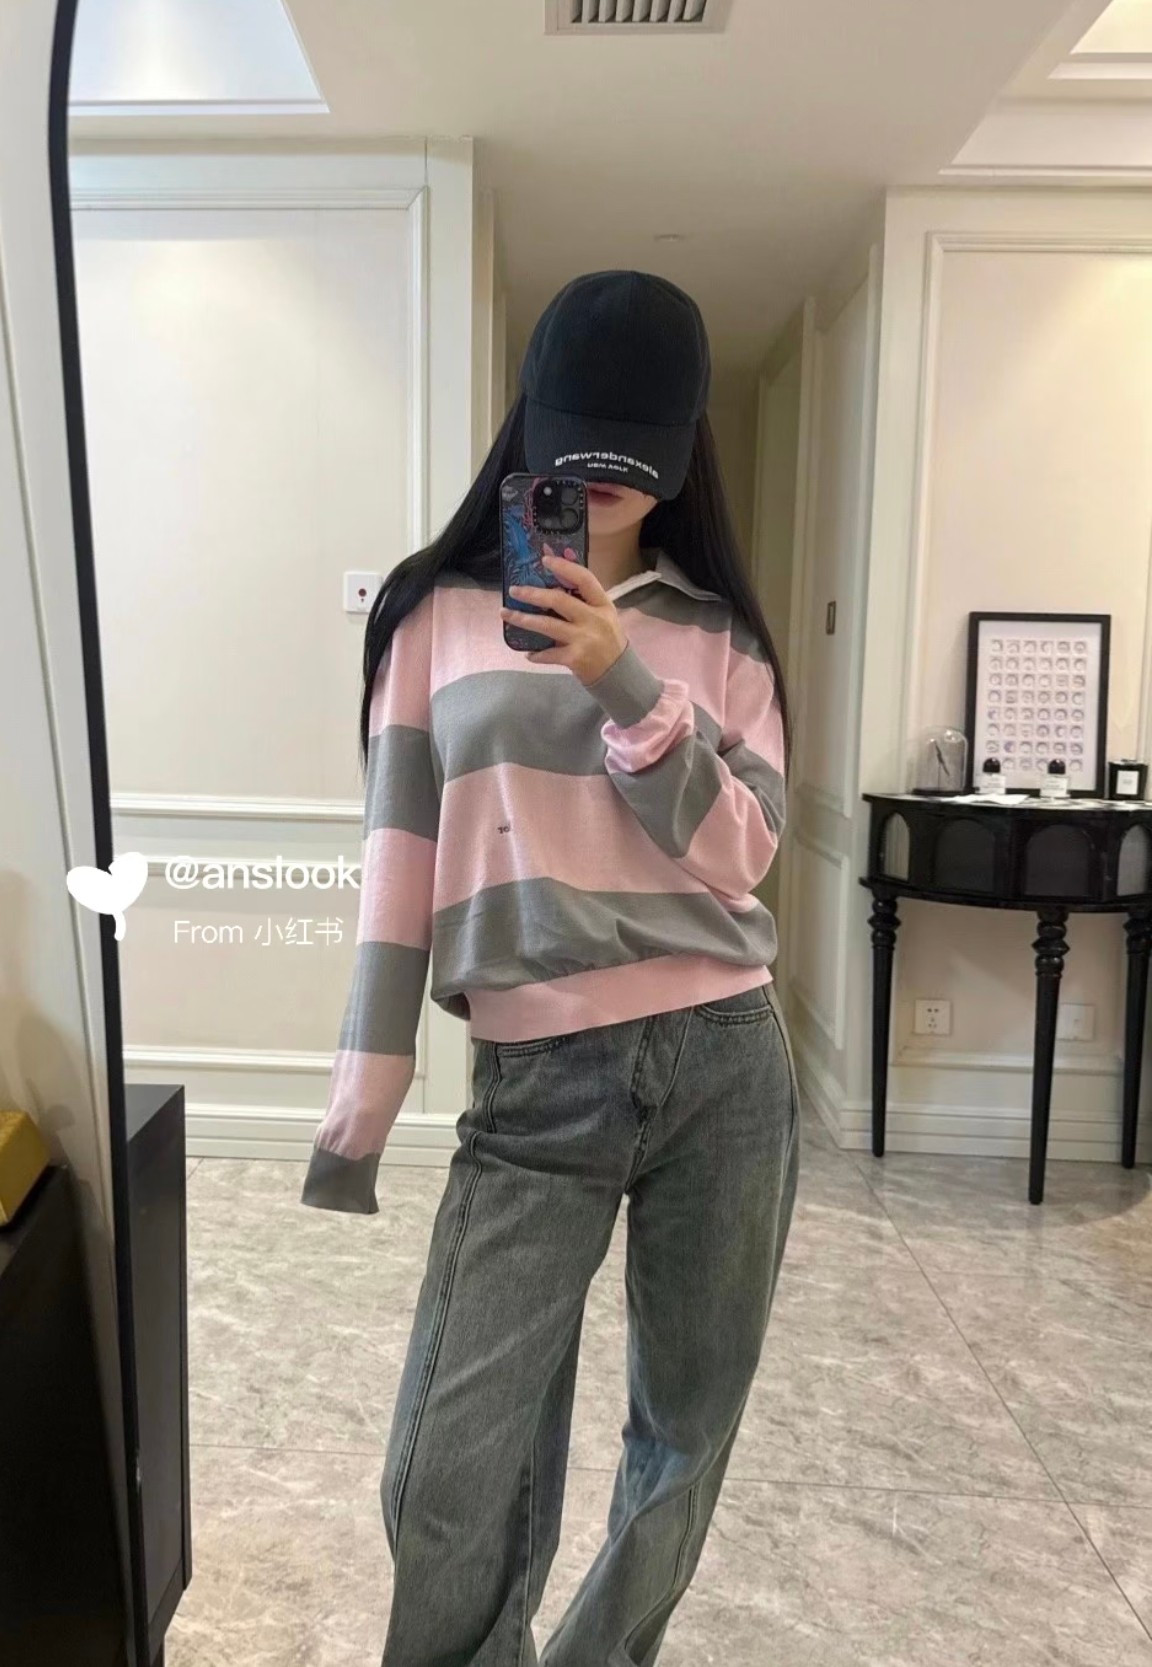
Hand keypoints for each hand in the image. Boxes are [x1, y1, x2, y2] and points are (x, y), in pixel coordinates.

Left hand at [501, 546, 628, 683]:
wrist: (619, 674)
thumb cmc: (608, 640)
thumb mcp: (603, 616)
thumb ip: (583, 601)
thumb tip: (552, 584)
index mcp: (602, 604)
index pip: (584, 579)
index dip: (564, 567)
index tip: (545, 559)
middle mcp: (594, 619)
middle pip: (559, 600)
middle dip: (533, 594)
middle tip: (514, 590)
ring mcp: (584, 639)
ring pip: (547, 625)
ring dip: (523, 619)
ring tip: (506, 613)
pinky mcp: (575, 658)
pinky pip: (548, 653)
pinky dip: (536, 654)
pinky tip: (528, 653)